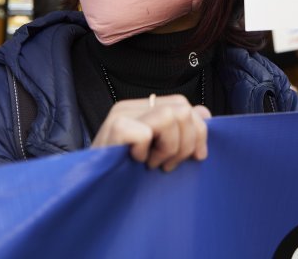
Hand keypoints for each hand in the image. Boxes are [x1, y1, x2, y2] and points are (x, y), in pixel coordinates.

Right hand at [92, 94, 210, 171]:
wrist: (93, 192)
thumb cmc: (126, 174)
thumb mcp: (159, 150)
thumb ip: (181, 129)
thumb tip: (205, 114)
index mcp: (144, 108)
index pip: (184, 105)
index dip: (198, 131)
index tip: (196, 156)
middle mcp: (132, 107)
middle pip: (182, 109)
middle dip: (186, 142)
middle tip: (169, 164)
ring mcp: (121, 115)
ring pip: (169, 117)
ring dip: (168, 148)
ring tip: (153, 163)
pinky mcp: (114, 128)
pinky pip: (146, 133)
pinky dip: (146, 152)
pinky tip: (136, 162)